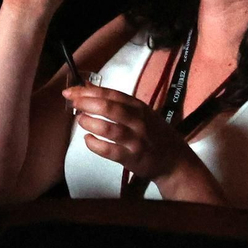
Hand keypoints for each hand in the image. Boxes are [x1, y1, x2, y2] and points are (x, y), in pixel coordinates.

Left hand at [64, 85, 197, 186]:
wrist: (175, 160)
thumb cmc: (154, 134)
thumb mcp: (140, 113)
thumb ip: (115, 101)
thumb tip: (88, 86)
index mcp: (139, 107)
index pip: (112, 95)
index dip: (89, 92)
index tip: (71, 91)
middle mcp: (138, 121)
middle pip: (110, 109)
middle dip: (87, 104)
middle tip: (73, 103)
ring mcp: (136, 140)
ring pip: (110, 129)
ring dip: (91, 123)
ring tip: (80, 121)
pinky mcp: (133, 158)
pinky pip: (111, 151)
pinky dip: (96, 145)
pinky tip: (88, 140)